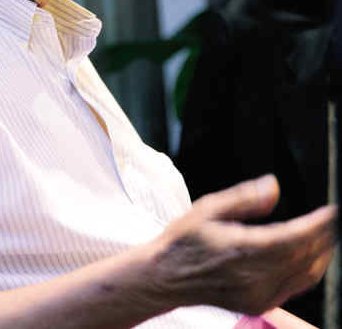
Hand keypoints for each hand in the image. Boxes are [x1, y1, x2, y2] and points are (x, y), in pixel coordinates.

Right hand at [147, 175, 336, 316]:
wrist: (167, 277)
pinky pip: (297, 285)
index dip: (318, 225)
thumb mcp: (208, 207)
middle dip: (326, 235)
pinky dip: (312, 267)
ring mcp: (259, 294)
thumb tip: (274, 187)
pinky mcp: (261, 303)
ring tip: (332, 231)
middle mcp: (254, 276)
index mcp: (241, 250)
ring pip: (306, 273)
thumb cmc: (185, 239)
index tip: (334, 211)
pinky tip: (315, 252)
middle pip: (305, 255)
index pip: (292, 238)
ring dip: (323, 251)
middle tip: (338, 217)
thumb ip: (244, 197)